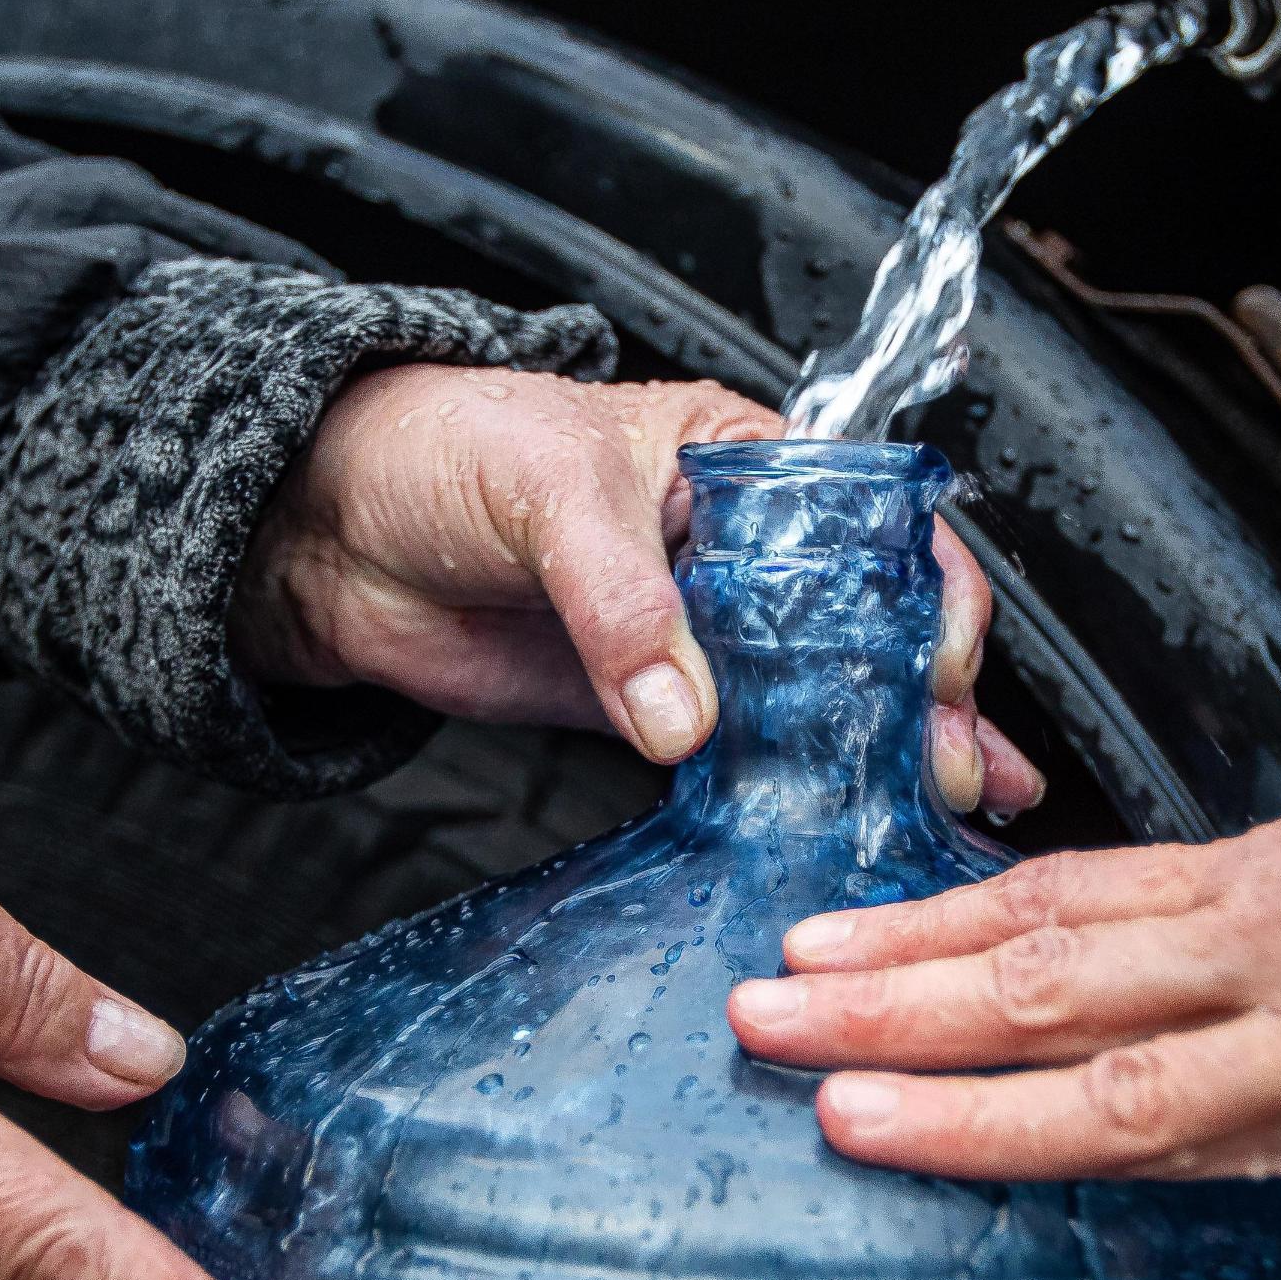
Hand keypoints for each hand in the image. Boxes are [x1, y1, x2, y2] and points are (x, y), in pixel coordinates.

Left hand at [232, 366, 1042, 815]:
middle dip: (929, 693)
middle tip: (949, 761)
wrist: (331, 537)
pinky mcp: (654, 713)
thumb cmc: (441, 454)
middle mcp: (741, 553)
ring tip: (949, 807)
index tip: (943, 655)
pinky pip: (746, 756)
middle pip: (868, 624)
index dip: (922, 587)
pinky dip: (803, 792)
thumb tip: (683, 714)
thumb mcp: (547, 494)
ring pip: (825, 700)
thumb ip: (621, 602)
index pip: (871, 521)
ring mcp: (704, 640)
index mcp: (742, 461)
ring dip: (890, 754)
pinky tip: (855, 825)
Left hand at [724, 750, 1280, 1279]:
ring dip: (991, 1122)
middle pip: (1054, 985)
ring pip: (1145, 1101)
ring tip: (861, 1133)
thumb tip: (1123, 932)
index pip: (1055, 905)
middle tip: (760, 1019)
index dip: (919, 927)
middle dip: (892, 1001)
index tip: (808, 941)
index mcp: (1269, 889)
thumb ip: (1243, 911)